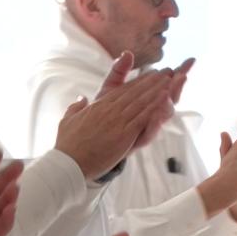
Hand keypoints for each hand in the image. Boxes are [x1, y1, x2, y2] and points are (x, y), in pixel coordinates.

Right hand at [55, 67, 171, 179]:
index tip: (149, 74)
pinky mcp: (123, 135)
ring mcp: (117, 122)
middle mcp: (109, 110)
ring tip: (169, 80)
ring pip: (141, 102)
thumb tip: (81, 98)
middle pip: (134, 93)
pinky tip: (164, 99)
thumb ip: (76, 107)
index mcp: (99, 106)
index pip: (122, 90)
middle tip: (166, 72)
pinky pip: (142, 119)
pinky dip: (154, 108)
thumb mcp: (68, 120)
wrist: (69, 163)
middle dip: (151, 82)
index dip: (138, 82)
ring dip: (156, 90)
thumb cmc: (67, 144)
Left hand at [94, 53, 194, 147]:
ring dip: (169, 102)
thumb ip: (119, 72)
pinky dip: (155, 121)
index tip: (191, 60)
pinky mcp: (137, 140)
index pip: (167, 83)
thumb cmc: (103, 114)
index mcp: (147, 99)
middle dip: (178, 86)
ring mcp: (146, 127)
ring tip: (171, 90)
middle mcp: (151, 113)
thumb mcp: (110, 90)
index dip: (179, 72)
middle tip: (183, 74)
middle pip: (170, 97)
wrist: (90, 143)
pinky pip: (150, 132)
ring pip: (163, 114)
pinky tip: (158, 112)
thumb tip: (127, 53)